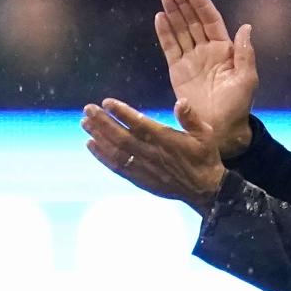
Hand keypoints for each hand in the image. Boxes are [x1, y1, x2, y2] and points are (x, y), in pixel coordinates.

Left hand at [81, 97, 227, 215]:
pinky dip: (102, 157)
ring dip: (98, 136)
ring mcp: (143, 167)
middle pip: (121, 136)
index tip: (107, 103)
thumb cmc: (204, 157)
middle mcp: (151, 153)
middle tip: (88, 109)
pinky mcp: (139, 178)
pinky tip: (90, 145)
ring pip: (116, 151)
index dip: (122, 113)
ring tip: (84, 123)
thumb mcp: (205, 134)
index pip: (140, 124)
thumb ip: (191, 118)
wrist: (204, 189)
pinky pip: (117, 167)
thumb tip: (181, 101)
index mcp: (166, 140)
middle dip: (103, 122)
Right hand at [156, 0, 256, 156]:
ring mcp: (191, 59)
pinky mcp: (178, 70)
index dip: (201, 4)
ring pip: (180, 30)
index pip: (211, 20)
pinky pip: (170, 47)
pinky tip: (160, 17)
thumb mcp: (247, 79)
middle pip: (193, 21)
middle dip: (183, 3)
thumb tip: (245, 27)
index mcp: (224, 50)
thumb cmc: (238, 105)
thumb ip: (245, 53)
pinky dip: (164, 33)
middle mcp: (207, 51)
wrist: (220, 129)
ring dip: (172, 12)